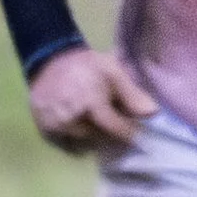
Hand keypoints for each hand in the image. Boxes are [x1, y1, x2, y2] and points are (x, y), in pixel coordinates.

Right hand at [28, 46, 155, 157]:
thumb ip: (132, 94)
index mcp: (90, 103)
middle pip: (99, 135)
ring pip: (82, 137)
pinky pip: (65, 138)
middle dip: (109, 128)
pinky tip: (77, 117)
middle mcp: (71, 117)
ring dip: (91, 129)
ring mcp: (55, 123)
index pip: (116, 129)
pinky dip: (74, 131)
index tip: (140, 136)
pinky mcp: (44, 126)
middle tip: (111, 114)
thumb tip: (152, 113)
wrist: (50, 59)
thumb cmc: (86, 65)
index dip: (129, 133)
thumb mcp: (113, 72)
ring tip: (92, 113)